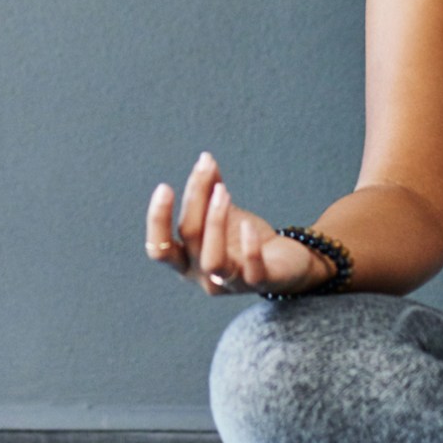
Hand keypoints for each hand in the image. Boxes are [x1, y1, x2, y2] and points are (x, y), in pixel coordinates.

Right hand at [144, 151, 334, 297]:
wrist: (284, 265)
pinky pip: (251, 272)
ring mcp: (229, 283)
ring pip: (213, 260)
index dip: (157, 220)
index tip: (165, 187)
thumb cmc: (245, 240)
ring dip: (215, 221)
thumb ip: (210, 191)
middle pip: (188, 238)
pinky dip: (249, 247)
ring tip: (223, 192)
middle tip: (205, 169)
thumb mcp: (225, 214)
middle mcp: (202, 276)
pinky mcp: (258, 283)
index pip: (158, 247)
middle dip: (195, 200)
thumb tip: (205, 159)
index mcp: (186, 260)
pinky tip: (249, 225)